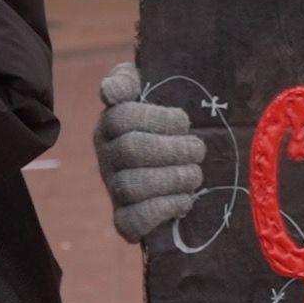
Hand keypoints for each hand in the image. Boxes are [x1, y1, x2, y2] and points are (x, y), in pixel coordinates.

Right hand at [98, 65, 206, 247]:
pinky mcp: (124, 219)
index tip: (183, 122)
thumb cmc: (161, 124)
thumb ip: (126, 80)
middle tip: (197, 149)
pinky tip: (185, 201)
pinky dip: (162, 211)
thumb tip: (109, 90)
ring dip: (173, 179)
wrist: (173, 167)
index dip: (158, 119)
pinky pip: (133, 222)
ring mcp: (114, 189)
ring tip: (194, 174)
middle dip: (172, 149)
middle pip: (131, 150)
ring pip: (132, 186)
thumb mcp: (145, 91)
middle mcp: (106, 157)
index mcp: (110, 124)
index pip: (123, 117)